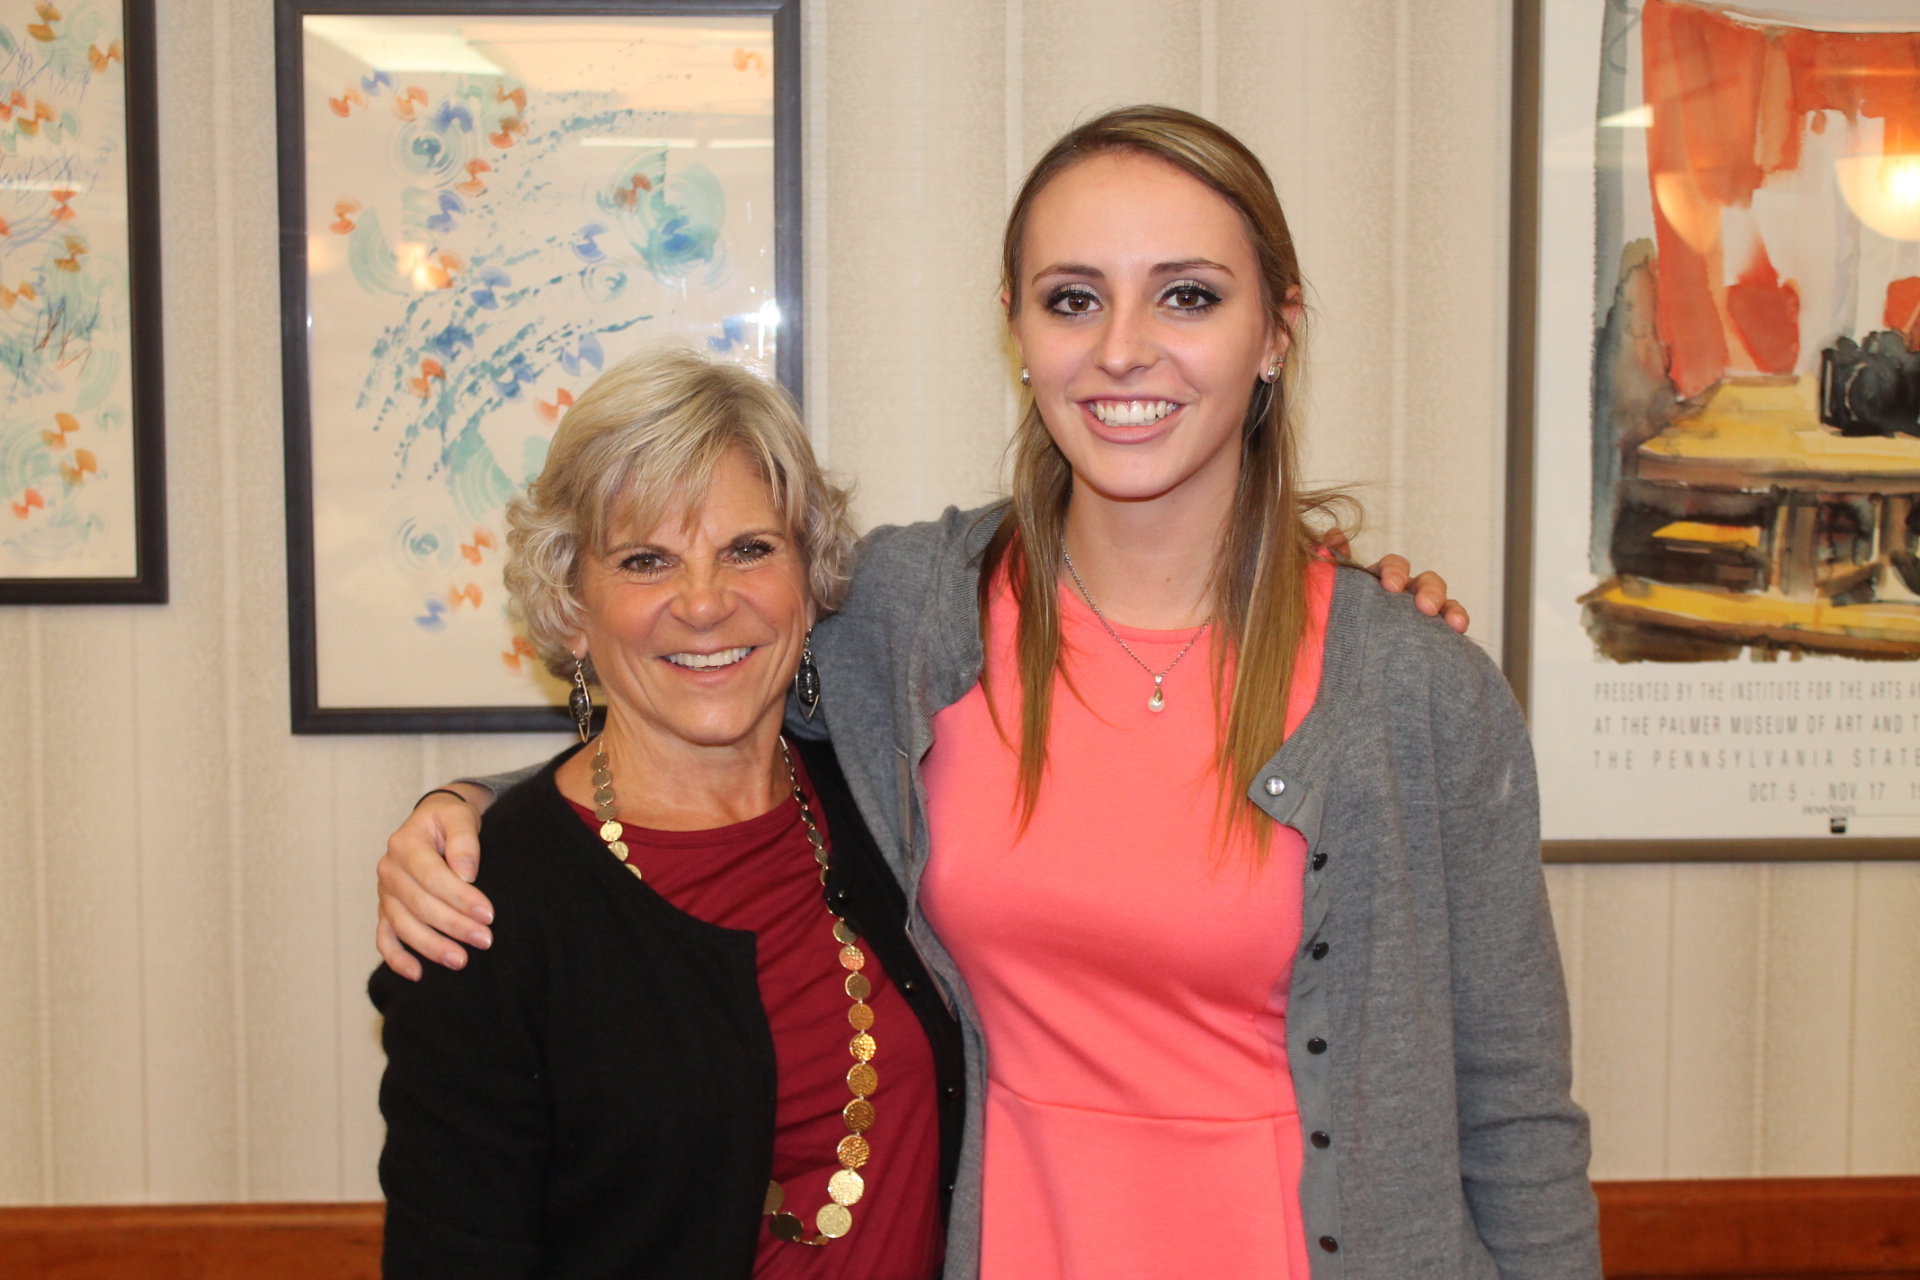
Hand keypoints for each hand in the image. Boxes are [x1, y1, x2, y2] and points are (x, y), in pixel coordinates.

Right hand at [375, 785, 495, 980]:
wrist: (434, 821)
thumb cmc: (449, 820)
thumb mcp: (460, 817)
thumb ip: (464, 840)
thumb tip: (466, 873)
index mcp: (404, 844)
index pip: (432, 877)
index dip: (460, 898)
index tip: (488, 914)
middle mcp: (389, 869)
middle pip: (419, 905)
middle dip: (454, 926)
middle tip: (485, 940)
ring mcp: (385, 892)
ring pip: (403, 926)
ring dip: (431, 947)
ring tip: (461, 961)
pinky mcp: (386, 910)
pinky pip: (385, 938)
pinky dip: (396, 958)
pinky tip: (417, 974)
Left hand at [1323, 531, 1469, 634]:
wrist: (1347, 664)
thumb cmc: (1340, 623)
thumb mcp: (1332, 593)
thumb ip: (1333, 563)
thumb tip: (1335, 532)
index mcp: (1382, 582)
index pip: (1393, 566)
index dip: (1395, 571)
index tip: (1391, 587)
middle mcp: (1406, 595)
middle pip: (1426, 581)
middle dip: (1429, 590)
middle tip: (1425, 607)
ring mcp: (1423, 615)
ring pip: (1445, 603)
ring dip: (1451, 607)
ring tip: (1455, 623)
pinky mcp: (1434, 636)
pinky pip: (1453, 625)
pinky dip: (1459, 622)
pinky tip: (1460, 629)